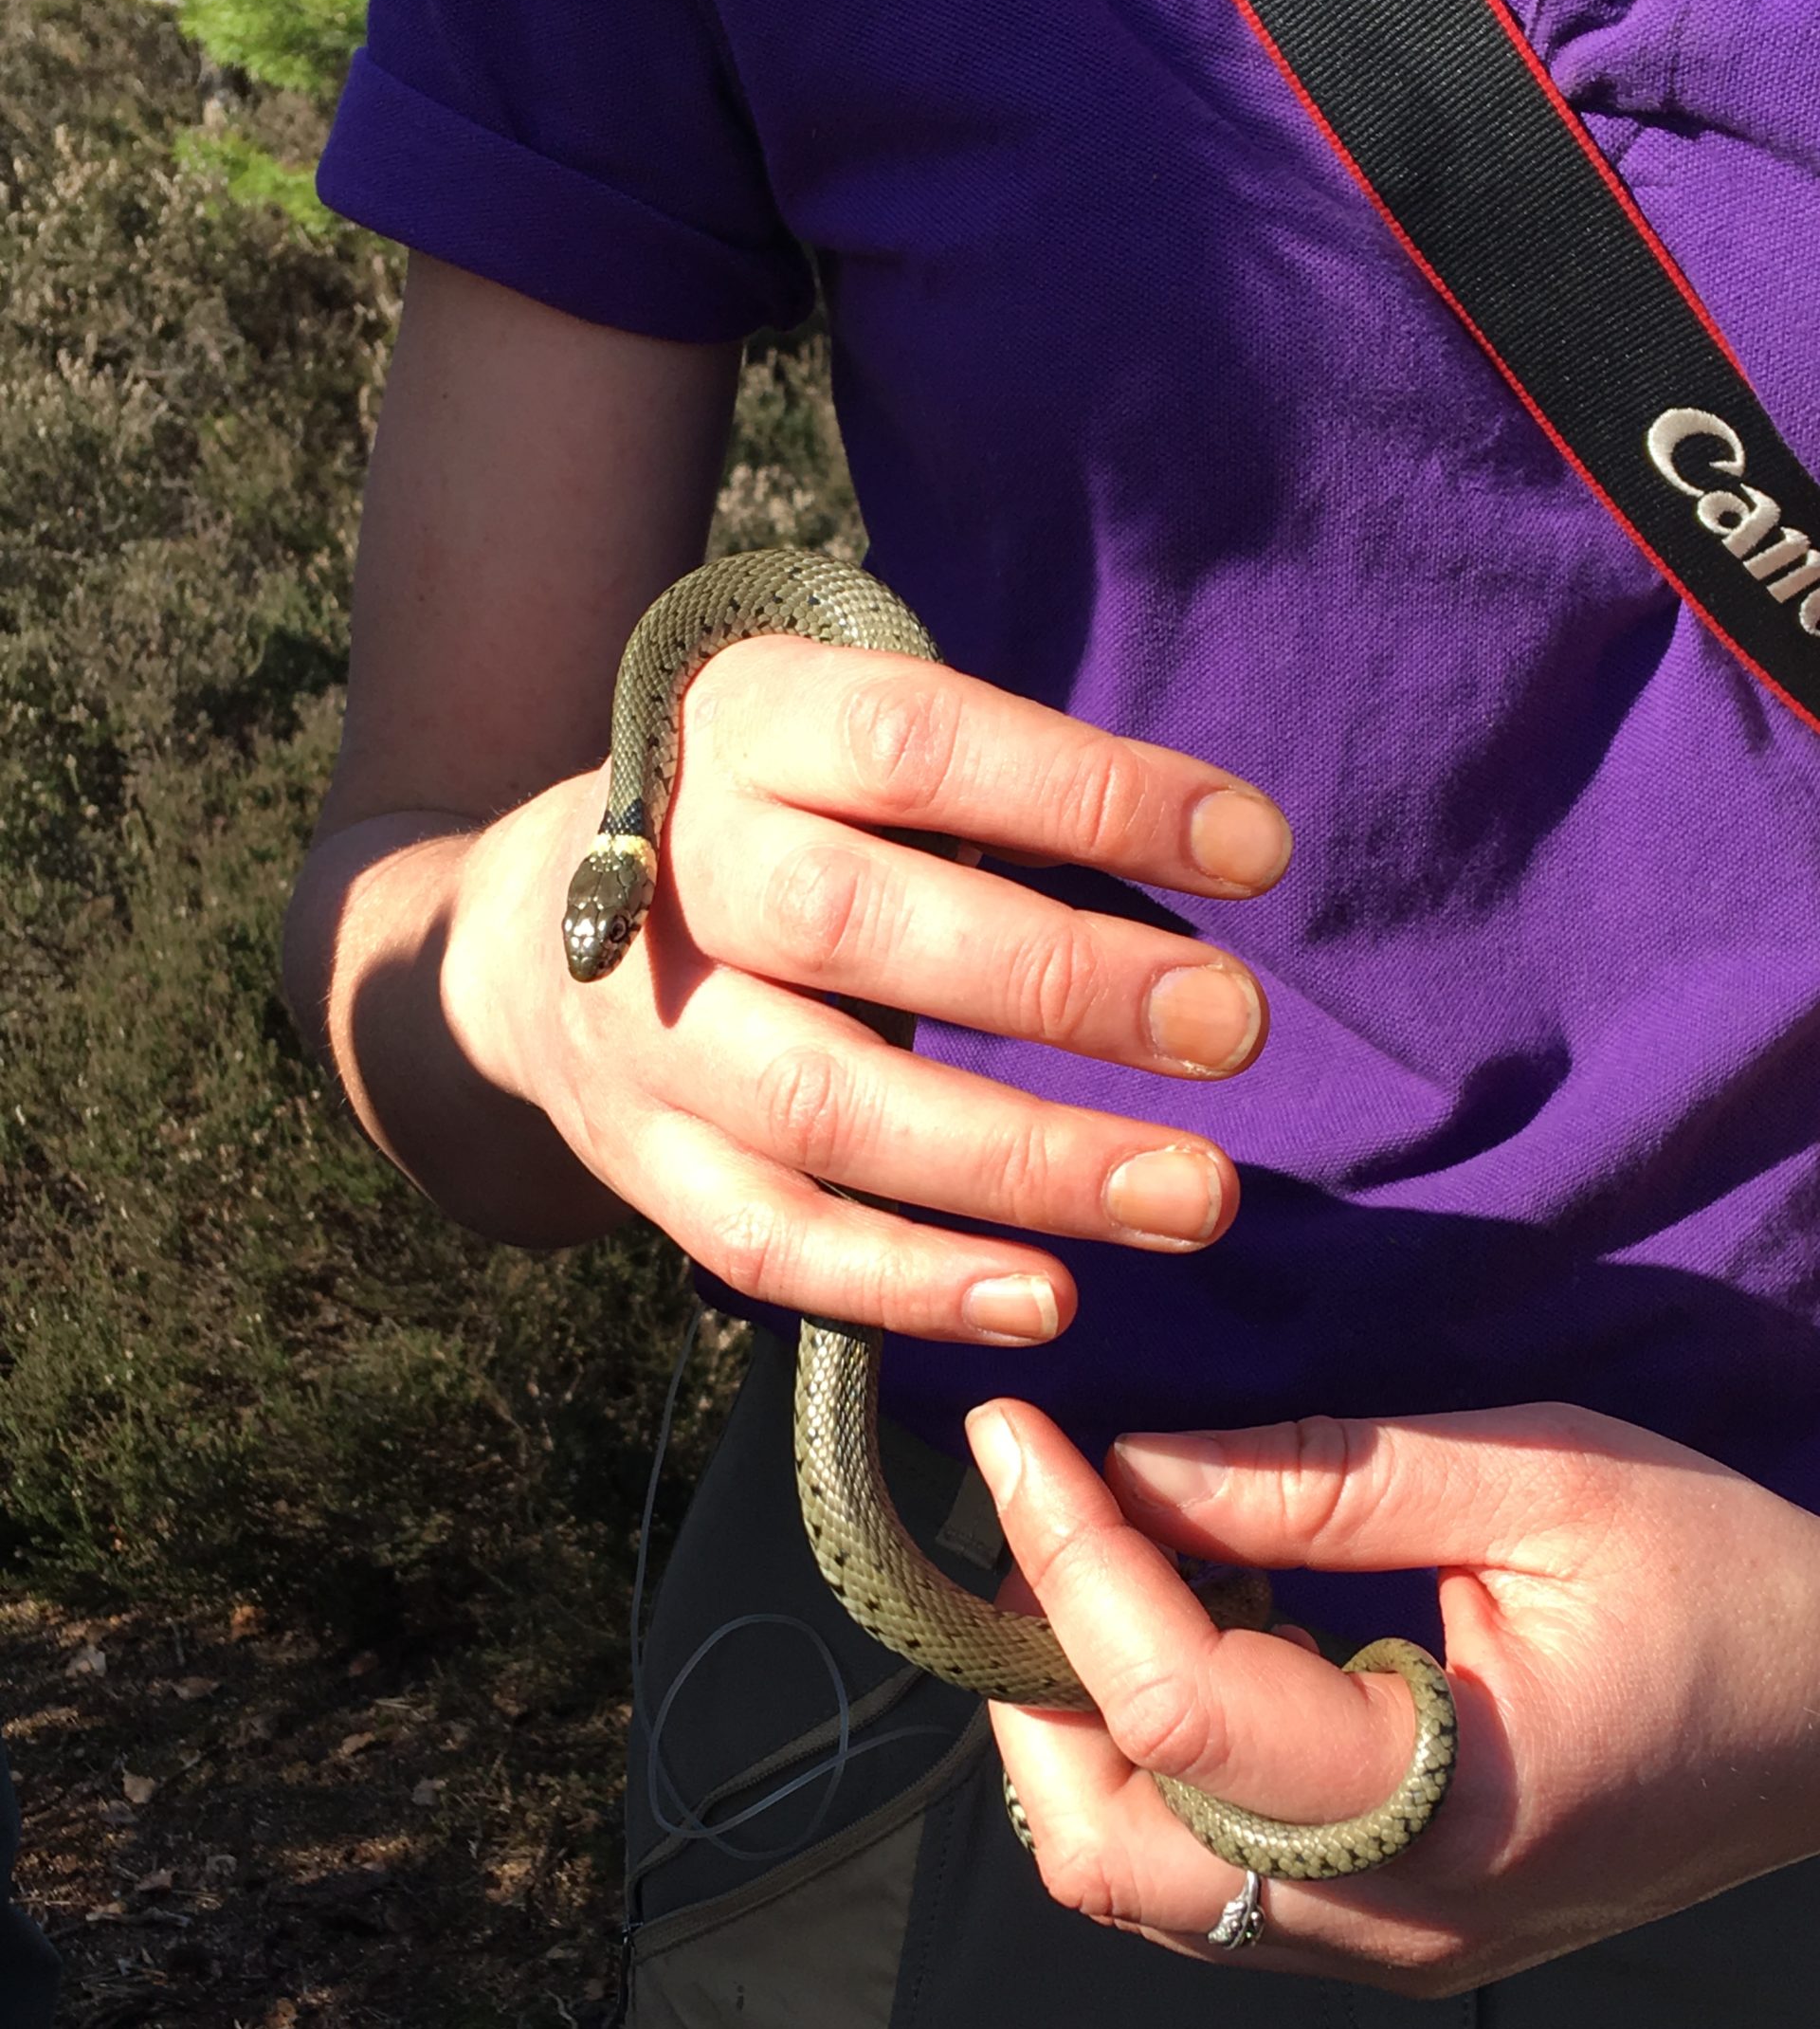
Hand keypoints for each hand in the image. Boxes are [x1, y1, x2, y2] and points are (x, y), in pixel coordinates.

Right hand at [464, 635, 1290, 1338]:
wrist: (517, 931)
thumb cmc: (757, 817)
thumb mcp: (830, 733)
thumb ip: (976, 781)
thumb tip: (1210, 857)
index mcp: (742, 726)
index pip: (919, 744)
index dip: (1089, 796)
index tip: (1256, 852)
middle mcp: (676, 873)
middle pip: (857, 928)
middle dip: (1064, 984)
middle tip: (1235, 1028)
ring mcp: (648, 1032)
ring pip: (827, 1108)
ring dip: (1021, 1162)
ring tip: (1189, 1197)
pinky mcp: (639, 1160)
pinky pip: (769, 1241)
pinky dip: (910, 1282)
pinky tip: (1046, 1302)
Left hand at [965, 1394, 1819, 1993]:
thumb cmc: (1722, 1579)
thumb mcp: (1546, 1479)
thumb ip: (1328, 1474)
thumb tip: (1133, 1459)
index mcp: (1454, 1808)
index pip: (1176, 1707)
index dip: (1067, 1555)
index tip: (1011, 1432)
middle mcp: (1398, 1919)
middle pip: (1107, 1849)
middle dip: (1029, 1675)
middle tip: (1045, 1519)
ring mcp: (1387, 1948)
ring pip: (1132, 1882)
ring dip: (1070, 1726)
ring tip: (1101, 1570)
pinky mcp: (1383, 1934)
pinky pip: (1197, 1877)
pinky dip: (1139, 1759)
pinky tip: (1180, 1633)